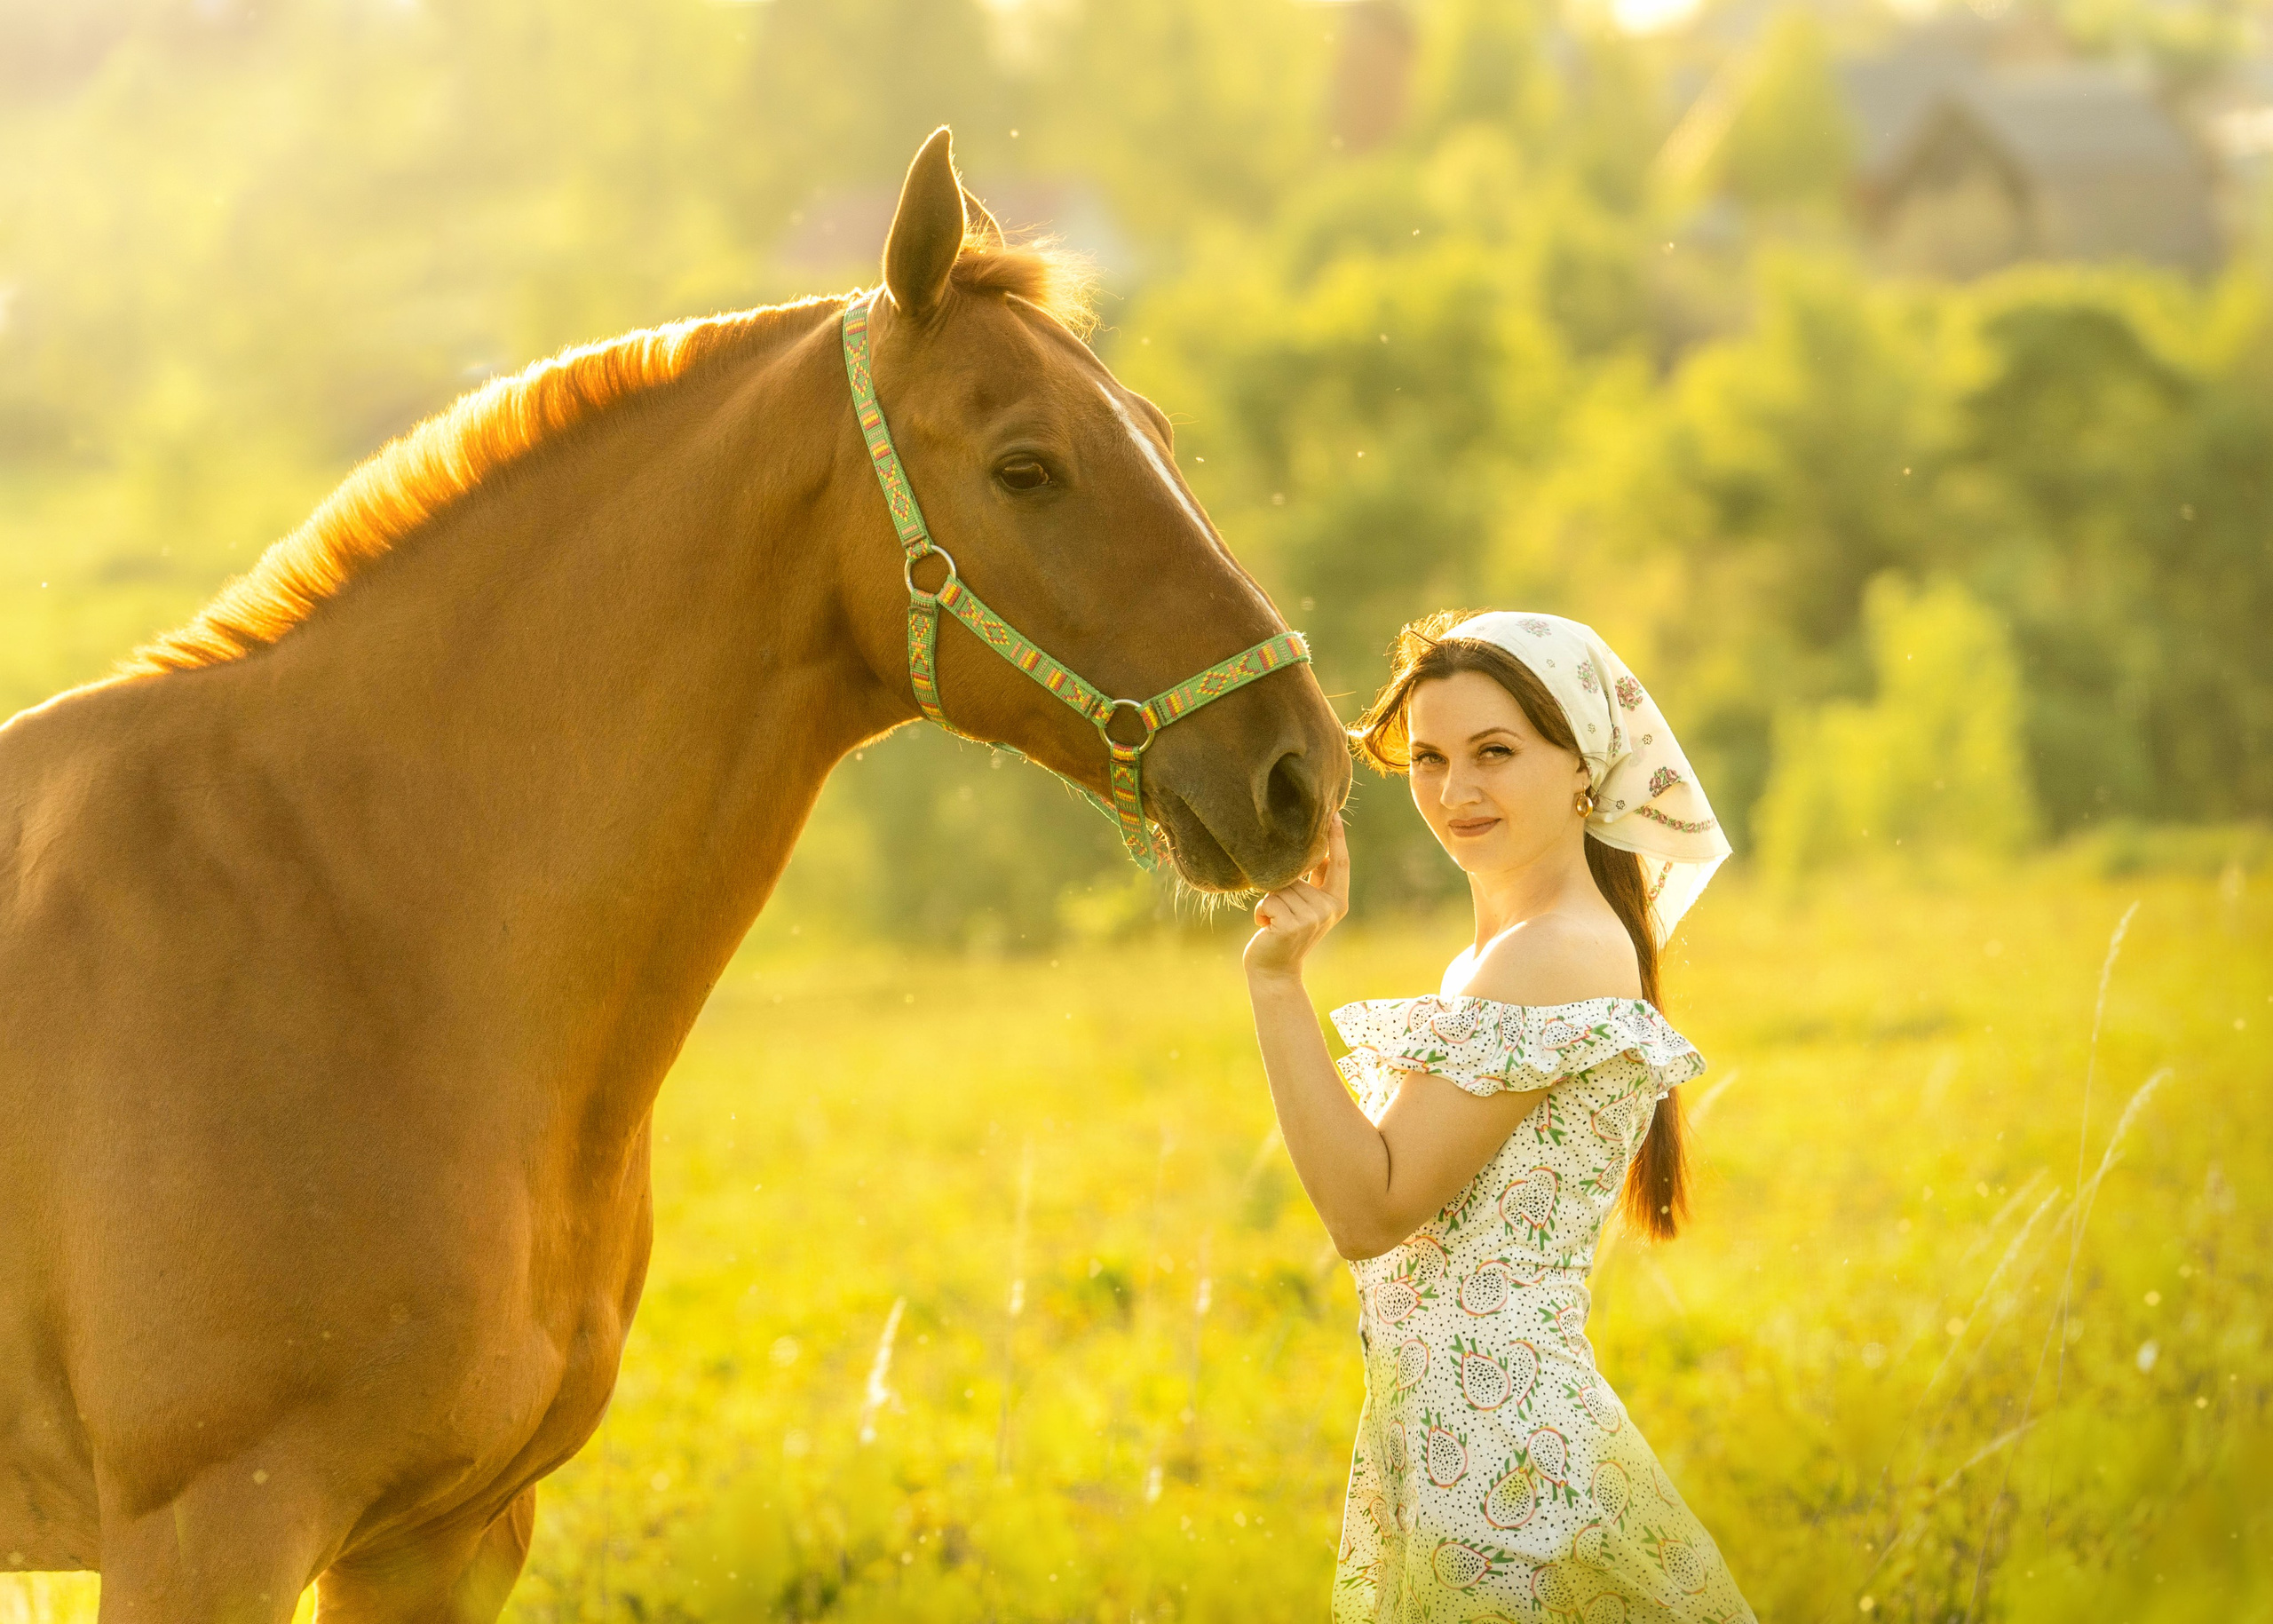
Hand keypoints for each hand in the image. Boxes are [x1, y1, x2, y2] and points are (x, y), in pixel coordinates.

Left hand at [1245, 811, 1348, 980]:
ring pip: (1279, 888)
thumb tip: (1317, 847)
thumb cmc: (1285, 932)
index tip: (1333, 813)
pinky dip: (1261, 913)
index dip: (1336, 838)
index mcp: (1337, 902)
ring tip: (1275, 923)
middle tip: (1282, 916)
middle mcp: (1329, 909)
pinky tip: (1267, 930)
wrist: (1274, 970)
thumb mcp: (1306, 906)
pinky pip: (1268, 901)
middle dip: (1280, 889)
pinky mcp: (1292, 925)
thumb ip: (1313, 881)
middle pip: (1296, 875)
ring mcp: (1312, 918)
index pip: (1337, 863)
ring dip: (1269, 904)